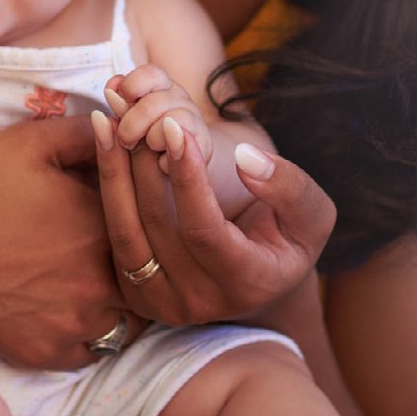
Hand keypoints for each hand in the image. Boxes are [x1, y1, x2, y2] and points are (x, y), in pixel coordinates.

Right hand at [0, 116, 129, 369]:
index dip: (141, 206)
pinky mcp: (49, 353)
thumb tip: (123, 127)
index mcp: (100, 224)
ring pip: (129, 316)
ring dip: (124, 295)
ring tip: (102, 272)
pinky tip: (75, 303)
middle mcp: (99, 278)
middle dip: (140, 253)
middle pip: (146, 271)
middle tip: (122, 239)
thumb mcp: (27, 142)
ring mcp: (76, 322)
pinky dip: (93, 329)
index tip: (130, 199)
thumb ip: (84, 133)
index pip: (146, 216)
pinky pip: (95, 349)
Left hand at [91, 111, 334, 329]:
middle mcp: (200, 302)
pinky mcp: (135, 294)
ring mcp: (163, 303)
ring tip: (107, 121)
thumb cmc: (288, 235)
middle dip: (142, 163)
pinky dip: (107, 189)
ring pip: (125, 232)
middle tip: (131, 112)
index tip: (175, 126)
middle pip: (157, 227)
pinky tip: (104, 147)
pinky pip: (114, 238)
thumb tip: (245, 158)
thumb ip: (289, 186)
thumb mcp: (312, 213)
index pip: (205, 230)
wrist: (258, 274)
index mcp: (245, 283)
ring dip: (113, 172)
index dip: (188, 177)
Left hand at [104, 65, 212, 171]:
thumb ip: (120, 101)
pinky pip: (182, 149)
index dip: (132, 86)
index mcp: (160, 84)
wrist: (186, 157)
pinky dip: (167, 159)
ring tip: (150, 147)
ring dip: (152, 140)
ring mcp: (194, 118)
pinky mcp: (205, 145)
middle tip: (126, 140)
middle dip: (132, 125)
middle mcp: (179, 97)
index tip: (123, 101)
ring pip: (169, 123)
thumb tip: (110, 89)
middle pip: (152, 103)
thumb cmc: (150, 130)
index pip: (149, 73)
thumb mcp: (132, 113)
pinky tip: (162, 162)